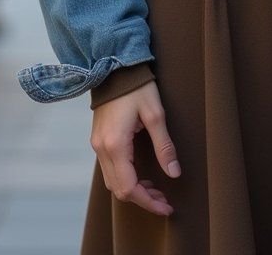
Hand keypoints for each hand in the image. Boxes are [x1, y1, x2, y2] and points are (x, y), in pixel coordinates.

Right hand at [90, 80, 180, 215]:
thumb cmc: (137, 86)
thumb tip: (174, 173)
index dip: (148, 202)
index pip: (129, 188)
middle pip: (118, 190)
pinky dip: (125, 178)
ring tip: (156, 190)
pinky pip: (109, 170)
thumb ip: (164, 146)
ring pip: (112, 182)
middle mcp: (101, 149)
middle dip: (142, 199)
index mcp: (115, 145)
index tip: (166, 206)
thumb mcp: (155, 113)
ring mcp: (97, 145)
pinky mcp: (98, 140)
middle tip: (164, 200)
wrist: (114, 65)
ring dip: (133, 190)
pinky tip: (142, 175)